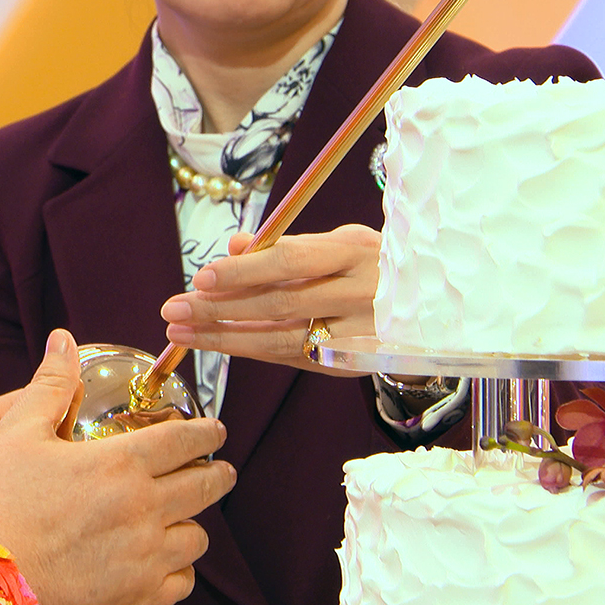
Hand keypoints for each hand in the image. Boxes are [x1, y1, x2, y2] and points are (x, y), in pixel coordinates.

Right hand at [0, 329, 235, 604]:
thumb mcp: (17, 430)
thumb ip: (50, 384)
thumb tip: (63, 340)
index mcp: (122, 462)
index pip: (185, 439)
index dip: (207, 431)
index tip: (217, 430)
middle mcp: (144, 507)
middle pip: (204, 486)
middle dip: (217, 474)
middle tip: (219, 470)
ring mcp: (144, 555)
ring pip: (197, 537)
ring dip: (194, 522)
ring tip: (185, 516)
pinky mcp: (135, 596)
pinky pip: (180, 584)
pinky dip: (179, 571)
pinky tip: (166, 561)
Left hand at [158, 224, 378, 374]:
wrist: (431, 307)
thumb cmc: (370, 264)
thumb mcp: (337, 242)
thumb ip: (286, 245)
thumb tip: (234, 245)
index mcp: (354, 251)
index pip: (291, 261)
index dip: (245, 271)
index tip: (203, 277)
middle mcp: (359, 293)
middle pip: (281, 304)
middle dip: (220, 308)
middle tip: (174, 309)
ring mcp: (359, 333)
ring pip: (282, 339)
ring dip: (225, 336)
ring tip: (181, 331)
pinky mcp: (353, 363)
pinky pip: (292, 357)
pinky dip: (251, 349)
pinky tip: (216, 342)